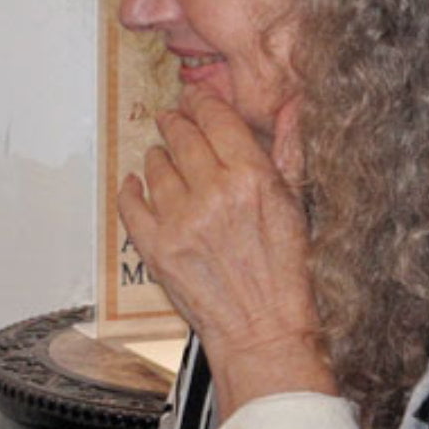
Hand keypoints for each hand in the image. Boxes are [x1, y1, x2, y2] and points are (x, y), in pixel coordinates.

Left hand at [117, 89, 333, 417]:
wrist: (264, 330)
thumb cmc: (288, 273)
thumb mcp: (298, 206)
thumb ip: (288, 152)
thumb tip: (292, 107)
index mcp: (253, 178)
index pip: (216, 120)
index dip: (201, 103)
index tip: (195, 99)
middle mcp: (213, 194)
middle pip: (181, 136)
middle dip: (175, 122)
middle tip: (172, 118)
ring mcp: (180, 221)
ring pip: (155, 166)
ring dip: (157, 155)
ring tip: (162, 154)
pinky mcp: (156, 248)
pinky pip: (130, 204)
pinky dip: (130, 188)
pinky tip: (135, 182)